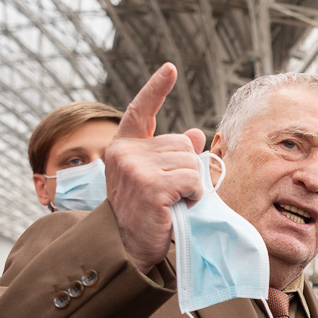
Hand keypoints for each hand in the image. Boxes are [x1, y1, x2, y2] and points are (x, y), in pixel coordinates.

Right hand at [103, 63, 206, 274]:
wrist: (131, 249)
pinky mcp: (149, 185)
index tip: (170, 68)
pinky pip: (191, 179)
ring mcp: (133, 168)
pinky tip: (178, 208)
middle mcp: (123, 153)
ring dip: (192, 185)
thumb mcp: (158, 180)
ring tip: (173, 203)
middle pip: (181, 145)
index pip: (140, 111)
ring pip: (189, 162)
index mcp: (123, 147)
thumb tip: (194, 132)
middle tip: (172, 195)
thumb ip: (172, 155)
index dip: (156, 89)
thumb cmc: (147, 215)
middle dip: (187, 170)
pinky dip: (194, 195)